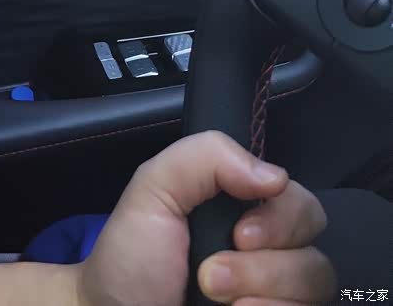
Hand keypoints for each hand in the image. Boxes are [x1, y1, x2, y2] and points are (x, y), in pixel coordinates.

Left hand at [76, 131, 335, 305]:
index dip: (282, 216)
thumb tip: (275, 176)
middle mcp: (269, 258)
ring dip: (261, 292)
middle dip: (266, 263)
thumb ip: (205, 156)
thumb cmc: (130, 258)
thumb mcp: (153, 188)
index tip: (238, 232)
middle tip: (212, 273)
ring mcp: (273, 298)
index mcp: (246, 214)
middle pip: (317, 251)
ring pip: (316, 288)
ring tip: (213, 298)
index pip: (301, 203)